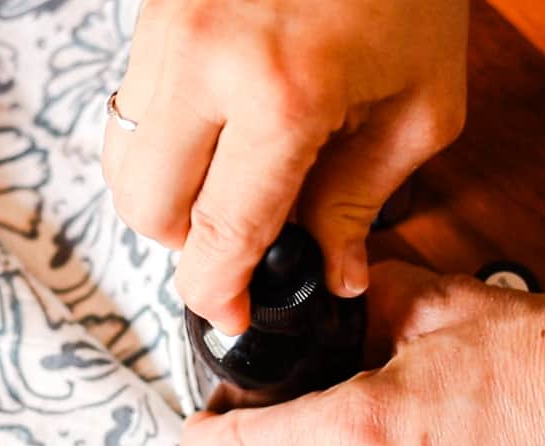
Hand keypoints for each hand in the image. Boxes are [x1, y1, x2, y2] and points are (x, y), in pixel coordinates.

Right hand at [101, 0, 468, 334]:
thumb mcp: (420, 107)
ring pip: (124, 159)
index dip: (219, 295)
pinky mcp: (153, 12)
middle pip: (143, 209)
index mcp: (279, 97)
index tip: (234, 317)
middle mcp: (202, 63)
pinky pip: (134, 106)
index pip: (217, 235)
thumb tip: (332, 275)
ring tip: (240, 177)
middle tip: (248, 236)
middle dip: (189, 245)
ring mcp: (166, 30)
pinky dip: (170, 138)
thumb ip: (363, 202)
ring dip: (173, 191)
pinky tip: (226, 127)